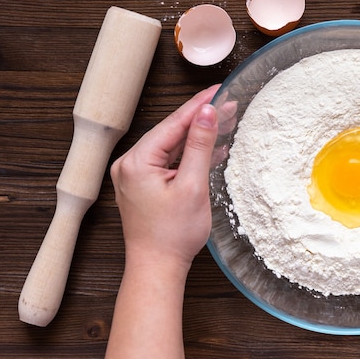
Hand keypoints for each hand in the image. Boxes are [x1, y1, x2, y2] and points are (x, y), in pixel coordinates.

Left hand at [110, 85, 219, 271]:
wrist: (158, 268)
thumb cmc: (173, 234)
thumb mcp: (192, 185)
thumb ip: (199, 146)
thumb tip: (208, 113)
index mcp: (137, 161)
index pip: (174, 123)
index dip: (199, 105)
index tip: (219, 90)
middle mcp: (130, 164)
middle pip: (171, 132)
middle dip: (201, 119)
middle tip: (229, 105)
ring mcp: (135, 174)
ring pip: (171, 146)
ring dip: (197, 137)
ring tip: (225, 123)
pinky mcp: (143, 184)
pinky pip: (168, 161)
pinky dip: (188, 155)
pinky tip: (210, 149)